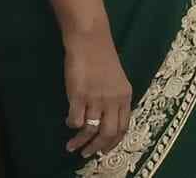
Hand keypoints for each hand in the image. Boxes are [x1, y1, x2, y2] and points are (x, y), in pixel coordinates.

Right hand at [63, 25, 131, 156]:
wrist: (91, 41)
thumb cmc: (102, 59)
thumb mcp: (116, 81)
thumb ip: (114, 100)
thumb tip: (107, 121)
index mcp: (125, 96)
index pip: (123, 127)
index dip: (113, 143)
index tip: (104, 152)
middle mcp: (113, 100)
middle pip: (108, 133)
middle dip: (96, 148)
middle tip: (86, 154)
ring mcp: (96, 98)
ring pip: (90, 131)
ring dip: (79, 143)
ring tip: (71, 147)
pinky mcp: (78, 96)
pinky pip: (75, 120)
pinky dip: (72, 125)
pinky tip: (70, 122)